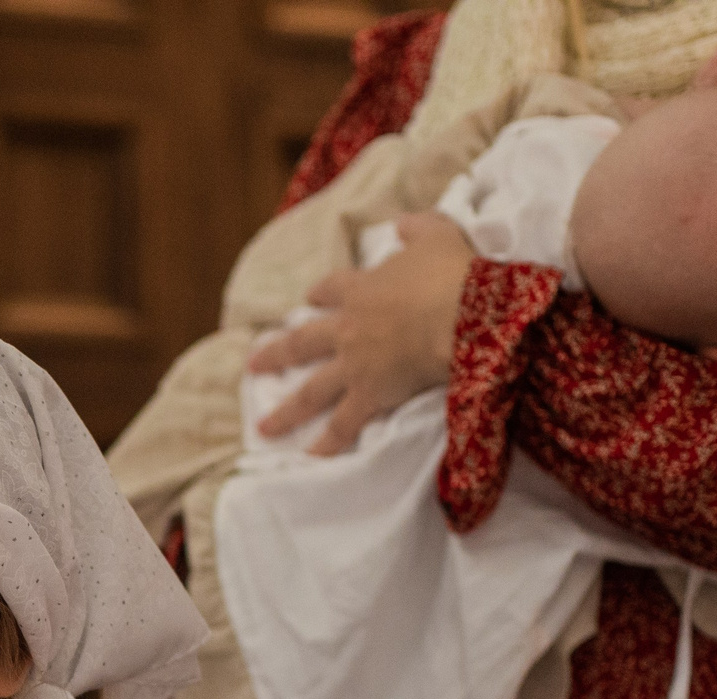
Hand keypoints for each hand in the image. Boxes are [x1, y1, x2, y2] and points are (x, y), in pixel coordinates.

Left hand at [249, 211, 476, 454]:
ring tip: (265, 428)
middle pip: (302, 342)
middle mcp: (348, 327)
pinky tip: (312, 456)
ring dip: (287, 411)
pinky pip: (344, 423)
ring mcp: (355, 364)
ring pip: (311, 391)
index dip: (321, 294)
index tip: (310, 298)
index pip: (331, 289)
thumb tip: (402, 223)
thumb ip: (417, 228)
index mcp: (362, 288)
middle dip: (276, 353)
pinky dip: (328, 442)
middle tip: (254, 365)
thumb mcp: (437, 235)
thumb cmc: (452, 272)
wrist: (463, 312)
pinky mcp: (371, 394)